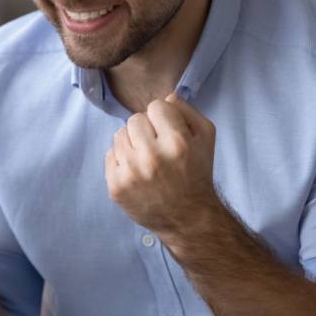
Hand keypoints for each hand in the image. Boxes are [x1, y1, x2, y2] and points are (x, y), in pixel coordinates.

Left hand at [105, 93, 218, 234]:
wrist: (188, 218)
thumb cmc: (197, 173)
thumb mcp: (206, 137)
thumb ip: (186, 110)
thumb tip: (166, 97)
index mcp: (177, 142)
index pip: (156, 106)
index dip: (164, 118)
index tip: (170, 134)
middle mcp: (152, 157)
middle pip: (135, 119)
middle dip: (147, 130)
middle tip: (158, 149)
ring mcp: (131, 173)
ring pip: (119, 134)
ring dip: (132, 143)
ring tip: (147, 160)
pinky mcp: (116, 187)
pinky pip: (109, 154)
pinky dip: (121, 160)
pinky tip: (137, 172)